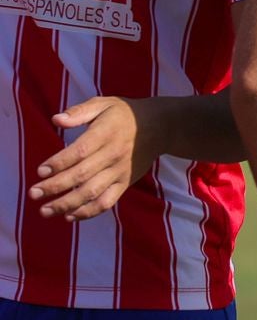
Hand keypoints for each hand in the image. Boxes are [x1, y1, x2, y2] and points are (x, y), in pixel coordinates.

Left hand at [29, 96, 163, 220]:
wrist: (160, 126)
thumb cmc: (124, 114)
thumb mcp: (104, 104)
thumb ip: (79, 112)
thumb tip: (56, 119)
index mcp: (106, 133)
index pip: (80, 151)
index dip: (59, 162)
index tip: (40, 171)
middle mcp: (113, 154)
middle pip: (82, 175)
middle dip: (55, 187)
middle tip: (33, 193)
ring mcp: (120, 171)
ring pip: (92, 192)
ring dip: (67, 204)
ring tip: (45, 211)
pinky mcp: (125, 183)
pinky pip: (106, 202)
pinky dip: (88, 212)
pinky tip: (69, 216)